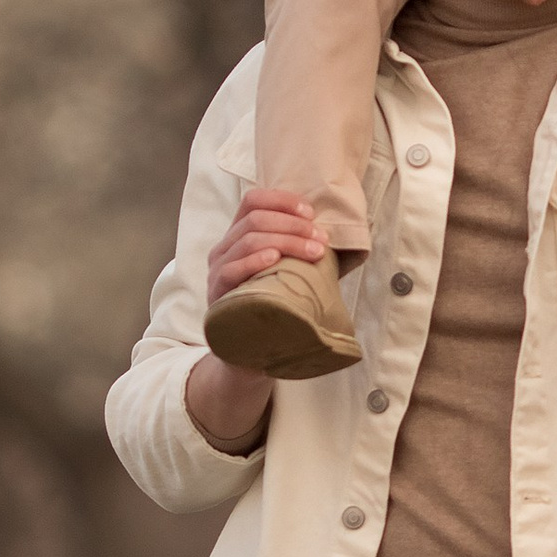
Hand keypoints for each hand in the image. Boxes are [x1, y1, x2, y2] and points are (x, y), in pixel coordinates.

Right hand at [187, 184, 326, 448]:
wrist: (248, 357)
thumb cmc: (273, 311)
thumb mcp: (288, 276)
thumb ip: (302, 255)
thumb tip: (341, 239)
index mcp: (239, 238)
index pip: (253, 201)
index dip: (282, 200)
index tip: (311, 212)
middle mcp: (223, 250)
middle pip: (254, 219)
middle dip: (292, 225)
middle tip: (321, 239)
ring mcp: (217, 273)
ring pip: (247, 240)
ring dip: (286, 241)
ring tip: (314, 251)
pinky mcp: (216, 297)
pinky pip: (230, 270)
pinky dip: (254, 261)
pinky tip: (274, 261)